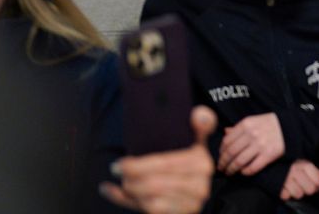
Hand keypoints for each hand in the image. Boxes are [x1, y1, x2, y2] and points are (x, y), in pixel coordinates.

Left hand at [100, 106, 215, 213]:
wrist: (192, 192)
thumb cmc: (187, 164)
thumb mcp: (195, 142)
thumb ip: (201, 123)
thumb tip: (198, 114)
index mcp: (202, 163)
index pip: (165, 164)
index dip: (139, 165)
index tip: (120, 163)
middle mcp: (201, 185)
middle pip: (155, 183)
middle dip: (131, 178)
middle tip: (117, 169)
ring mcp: (192, 203)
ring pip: (152, 200)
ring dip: (131, 192)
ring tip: (122, 182)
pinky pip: (153, 211)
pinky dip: (132, 203)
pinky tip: (120, 194)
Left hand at [219, 112, 284, 175]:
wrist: (290, 126)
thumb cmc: (269, 124)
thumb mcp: (253, 121)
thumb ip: (239, 127)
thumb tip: (225, 132)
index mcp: (246, 124)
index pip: (227, 141)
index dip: (221, 152)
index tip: (220, 157)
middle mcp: (251, 134)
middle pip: (231, 153)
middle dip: (223, 163)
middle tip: (221, 168)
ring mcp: (260, 145)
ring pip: (239, 162)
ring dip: (231, 169)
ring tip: (229, 172)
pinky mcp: (268, 155)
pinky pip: (252, 167)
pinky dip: (245, 172)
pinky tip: (243, 172)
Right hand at [281, 159, 318, 200]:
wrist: (276, 161)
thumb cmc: (293, 162)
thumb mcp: (306, 162)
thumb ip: (317, 170)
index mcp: (304, 164)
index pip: (318, 180)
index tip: (316, 183)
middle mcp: (295, 170)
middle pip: (310, 189)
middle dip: (309, 189)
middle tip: (305, 185)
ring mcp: (286, 178)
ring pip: (299, 194)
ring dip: (298, 192)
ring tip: (295, 186)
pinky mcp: (277, 185)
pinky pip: (285, 196)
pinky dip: (286, 194)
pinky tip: (287, 188)